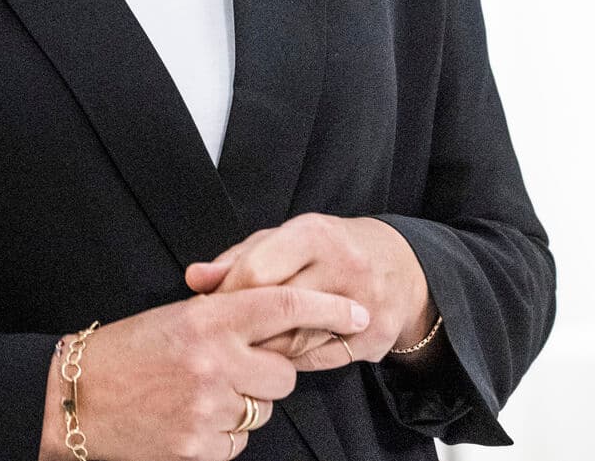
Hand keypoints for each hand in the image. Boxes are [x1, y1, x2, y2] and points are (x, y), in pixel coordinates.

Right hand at [43, 286, 370, 460]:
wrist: (74, 398)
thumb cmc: (123, 352)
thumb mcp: (173, 319)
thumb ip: (223, 319)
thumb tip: (276, 324)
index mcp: (206, 320)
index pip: (283, 307)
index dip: (327, 310)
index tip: (355, 314)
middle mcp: (214, 362)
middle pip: (283, 375)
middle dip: (268, 374)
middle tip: (231, 369)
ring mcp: (209, 408)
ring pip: (262, 411)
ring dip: (242, 405)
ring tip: (195, 395)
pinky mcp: (202, 447)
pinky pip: (239, 442)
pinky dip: (221, 434)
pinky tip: (185, 419)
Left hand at [184, 214, 434, 367]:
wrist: (400, 266)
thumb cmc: (326, 250)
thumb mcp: (283, 240)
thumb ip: (236, 259)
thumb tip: (195, 279)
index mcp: (313, 235)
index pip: (257, 271)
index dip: (228, 293)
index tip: (212, 305)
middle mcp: (344, 267)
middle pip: (277, 309)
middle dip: (245, 324)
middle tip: (225, 333)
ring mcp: (365, 304)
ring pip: (298, 341)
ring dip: (267, 347)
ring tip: (249, 344)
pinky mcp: (376, 338)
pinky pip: (320, 360)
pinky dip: (294, 360)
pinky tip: (281, 353)